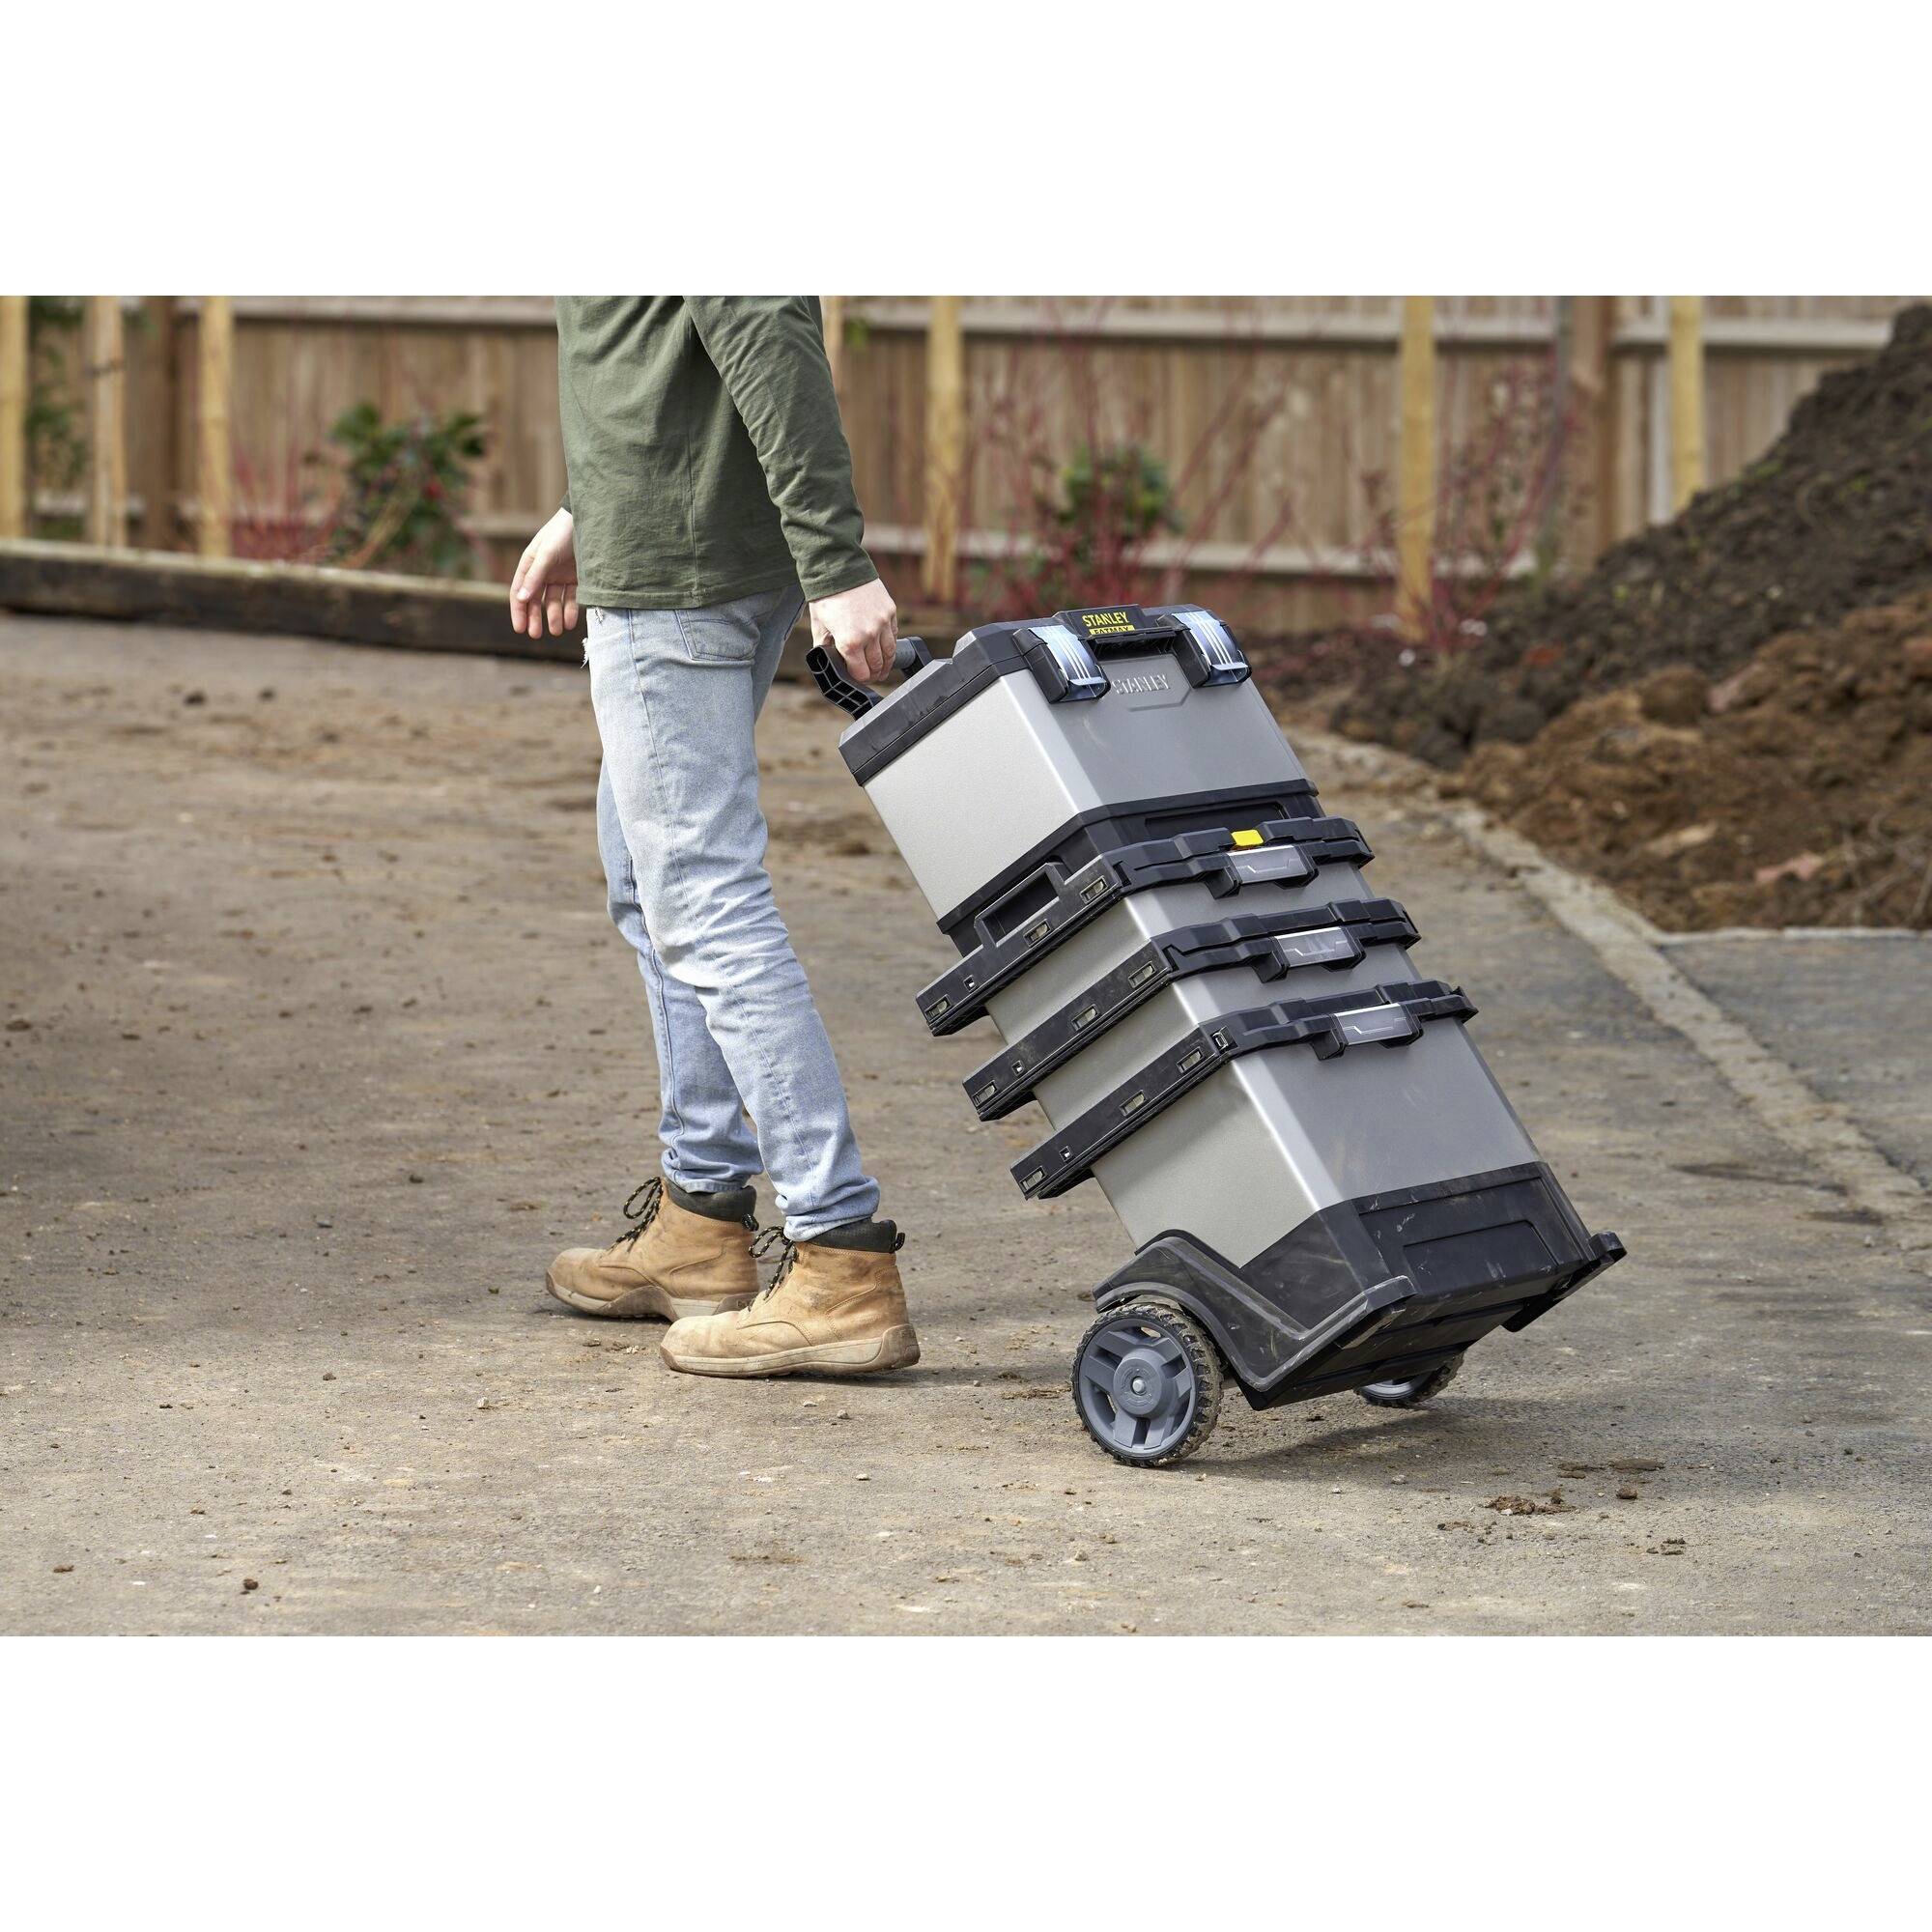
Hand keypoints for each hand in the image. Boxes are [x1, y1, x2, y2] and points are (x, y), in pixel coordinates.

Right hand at [510, 508, 579, 639]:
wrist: (590, 521)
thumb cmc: (562, 533)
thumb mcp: (546, 554)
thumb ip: (535, 576)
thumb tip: (522, 599)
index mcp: (530, 564)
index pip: (520, 592)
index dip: (519, 610)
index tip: (520, 629)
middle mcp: (543, 572)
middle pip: (536, 600)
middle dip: (536, 618)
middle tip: (536, 635)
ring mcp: (561, 576)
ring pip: (555, 602)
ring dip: (554, 616)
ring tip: (557, 630)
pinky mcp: (577, 579)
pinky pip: (572, 599)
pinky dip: (571, 611)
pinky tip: (570, 622)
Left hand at [809, 576, 896, 683]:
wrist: (839, 569)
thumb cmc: (827, 598)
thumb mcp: (820, 626)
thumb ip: (825, 648)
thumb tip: (829, 661)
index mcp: (850, 642)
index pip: (862, 673)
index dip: (859, 679)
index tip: (858, 678)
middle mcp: (869, 635)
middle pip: (877, 666)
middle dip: (873, 674)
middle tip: (870, 676)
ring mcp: (883, 623)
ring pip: (890, 653)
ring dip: (886, 664)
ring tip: (881, 668)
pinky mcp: (890, 611)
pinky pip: (894, 635)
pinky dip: (889, 644)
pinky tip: (884, 648)